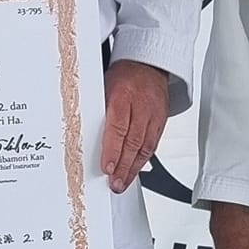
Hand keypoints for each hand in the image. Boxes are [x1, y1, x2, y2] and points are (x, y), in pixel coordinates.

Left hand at [101, 58, 168, 192]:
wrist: (149, 65)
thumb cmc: (124, 76)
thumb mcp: (105, 87)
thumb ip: (99, 110)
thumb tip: (87, 135)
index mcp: (123, 95)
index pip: (118, 127)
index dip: (113, 151)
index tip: (107, 168)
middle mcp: (141, 106)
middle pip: (133, 141)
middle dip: (123, 166)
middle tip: (115, 183)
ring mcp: (154, 114)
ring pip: (145, 146)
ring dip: (134, 168)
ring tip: (123, 182)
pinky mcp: (161, 121)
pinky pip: (153, 144)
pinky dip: (144, 159)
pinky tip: (136, 169)